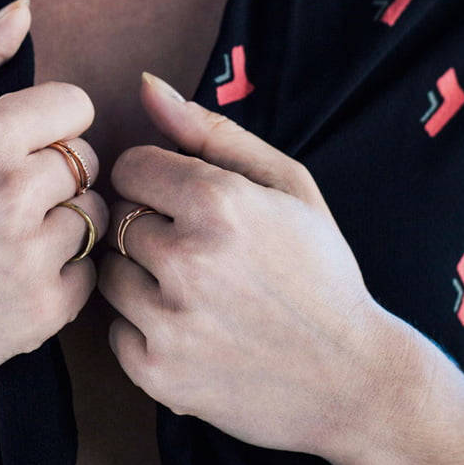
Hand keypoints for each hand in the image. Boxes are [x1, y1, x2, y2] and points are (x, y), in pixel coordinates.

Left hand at [95, 71, 388, 457]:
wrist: (354, 379)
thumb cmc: (320, 271)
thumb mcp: (287, 185)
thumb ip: (211, 131)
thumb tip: (147, 85)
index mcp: (217, 201)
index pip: (130, 168)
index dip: (158, 183)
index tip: (187, 206)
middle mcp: (186, 258)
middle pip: (118, 220)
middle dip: (151, 230)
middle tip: (201, 256)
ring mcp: (169, 321)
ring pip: (109, 275)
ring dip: (140, 279)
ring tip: (194, 293)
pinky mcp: (157, 374)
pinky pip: (114, 332)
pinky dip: (143, 332)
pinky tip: (191, 332)